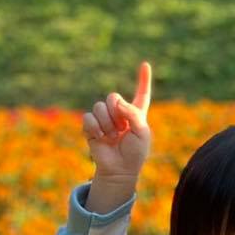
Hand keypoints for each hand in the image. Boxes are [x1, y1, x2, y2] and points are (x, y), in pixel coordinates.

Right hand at [82, 61, 152, 186]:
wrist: (120, 169)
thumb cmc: (134, 153)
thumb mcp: (142, 132)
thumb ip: (133, 113)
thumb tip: (116, 101)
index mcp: (136, 114)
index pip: (142, 94)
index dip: (143, 80)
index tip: (145, 65)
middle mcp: (120, 113)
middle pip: (113, 97)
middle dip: (116, 113)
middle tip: (122, 130)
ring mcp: (104, 119)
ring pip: (100, 106)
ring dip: (107, 124)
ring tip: (112, 137)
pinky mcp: (91, 126)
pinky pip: (88, 117)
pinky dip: (95, 128)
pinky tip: (101, 138)